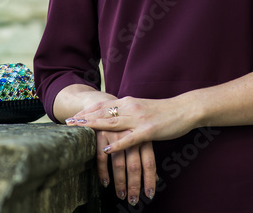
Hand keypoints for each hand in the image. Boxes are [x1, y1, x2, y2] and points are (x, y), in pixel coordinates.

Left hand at [65, 96, 195, 154]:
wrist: (185, 109)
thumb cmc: (164, 111)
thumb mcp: (141, 107)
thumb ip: (128, 111)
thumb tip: (115, 115)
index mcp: (128, 102)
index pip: (102, 105)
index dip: (86, 111)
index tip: (72, 116)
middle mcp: (130, 108)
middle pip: (102, 112)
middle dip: (84, 118)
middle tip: (67, 122)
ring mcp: (138, 119)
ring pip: (111, 123)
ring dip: (93, 126)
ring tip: (79, 130)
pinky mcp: (148, 130)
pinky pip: (129, 138)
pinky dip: (117, 144)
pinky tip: (107, 149)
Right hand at [95, 129, 155, 204]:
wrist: (107, 102)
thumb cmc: (127, 123)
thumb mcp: (140, 134)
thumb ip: (146, 154)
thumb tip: (156, 178)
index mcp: (143, 136)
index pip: (149, 162)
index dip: (149, 179)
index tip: (149, 194)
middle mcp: (130, 135)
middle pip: (134, 166)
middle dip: (134, 185)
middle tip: (133, 200)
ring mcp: (115, 134)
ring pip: (119, 164)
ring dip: (120, 182)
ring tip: (121, 195)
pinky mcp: (100, 133)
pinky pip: (102, 157)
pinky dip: (103, 172)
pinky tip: (105, 183)